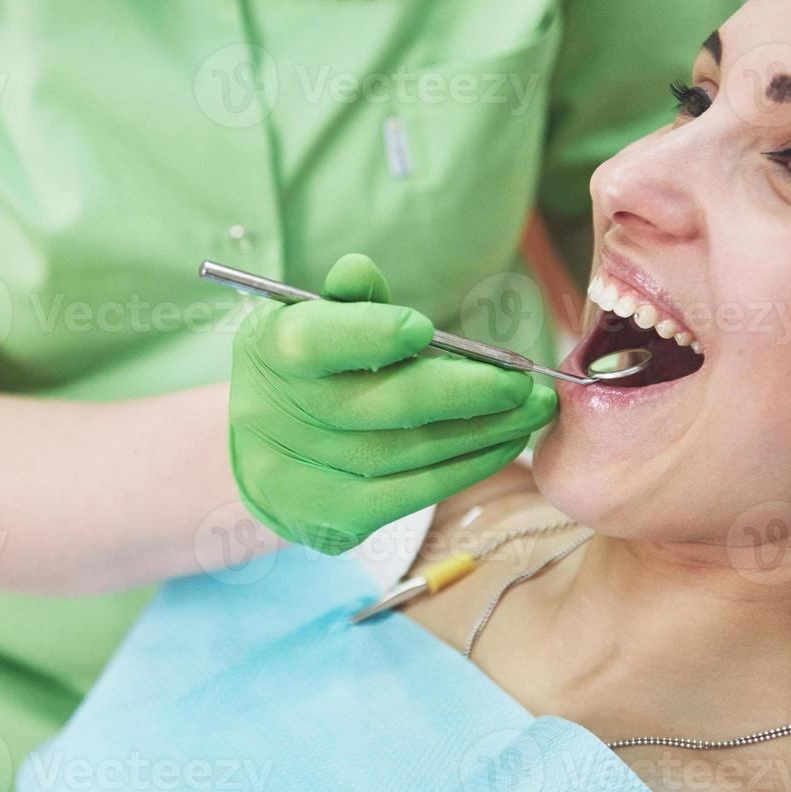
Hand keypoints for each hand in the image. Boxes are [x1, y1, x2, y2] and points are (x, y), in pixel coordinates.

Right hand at [228, 253, 557, 552]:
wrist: (260, 452)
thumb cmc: (303, 370)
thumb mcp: (309, 321)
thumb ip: (346, 300)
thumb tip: (358, 271)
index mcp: (270, 352)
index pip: (315, 342)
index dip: (371, 334)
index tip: (424, 328)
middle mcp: (278, 419)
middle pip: (385, 405)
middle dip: (468, 393)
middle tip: (524, 383)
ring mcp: (304, 477)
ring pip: (412, 453)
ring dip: (485, 432)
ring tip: (530, 411)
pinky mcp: (334, 520)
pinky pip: (415, 493)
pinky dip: (468, 466)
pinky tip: (503, 443)